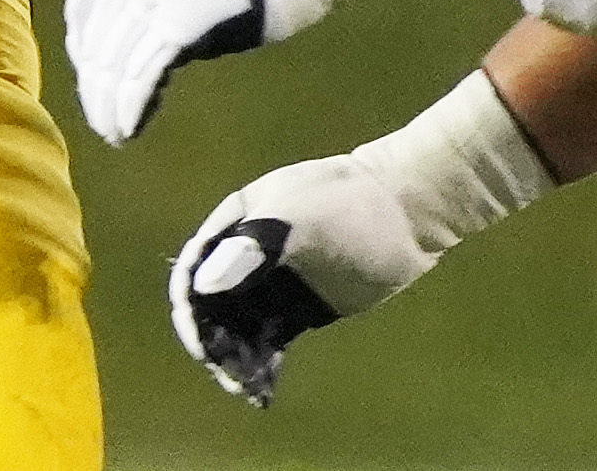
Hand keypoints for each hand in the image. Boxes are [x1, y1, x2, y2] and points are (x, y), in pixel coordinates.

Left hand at [64, 0, 272, 146]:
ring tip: (115, 134)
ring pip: (114, 60)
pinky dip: (132, 105)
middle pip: (97, 38)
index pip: (84, 3)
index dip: (83, 49)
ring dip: (109, 104)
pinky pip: (143, 73)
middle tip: (101, 122)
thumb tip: (128, 43)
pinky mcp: (182, 20)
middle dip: (95, 87)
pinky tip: (130, 128)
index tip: (94, 81)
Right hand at [169, 154, 437, 406]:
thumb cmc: (351, 205)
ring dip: (234, 358)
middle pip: (211, 304)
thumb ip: (255, 247)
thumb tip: (205, 284)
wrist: (406, 215)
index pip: (195, 267)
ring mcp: (272, 284)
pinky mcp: (297, 309)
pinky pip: (267, 341)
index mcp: (237, 222)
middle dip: (211, 340)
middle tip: (226, 373)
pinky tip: (262, 390)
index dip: (190, 307)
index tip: (201, 343)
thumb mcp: (301, 219)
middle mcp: (246, 255)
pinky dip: (260, 365)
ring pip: (237, 327)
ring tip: (245, 388)